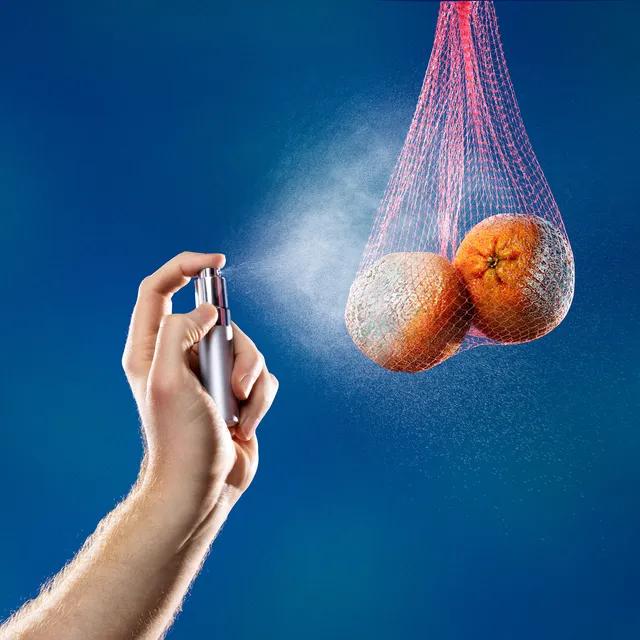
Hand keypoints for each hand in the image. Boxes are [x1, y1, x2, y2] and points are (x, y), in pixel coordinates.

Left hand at [122, 252, 278, 512]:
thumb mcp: (167, 380)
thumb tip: (208, 316)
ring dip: (250, 379)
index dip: (186, 266)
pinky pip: (261, 377)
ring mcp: (210, 374)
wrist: (201, 489)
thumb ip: (178, 331)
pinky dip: (259, 399)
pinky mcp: (235, 392)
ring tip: (237, 409)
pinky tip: (244, 424)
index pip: (160, 288)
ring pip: (246, 348)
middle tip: (230, 382)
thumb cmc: (180, 440)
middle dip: (236, 349)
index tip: (218, 262)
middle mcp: (180, 356)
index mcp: (151, 348)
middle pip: (218, 320)